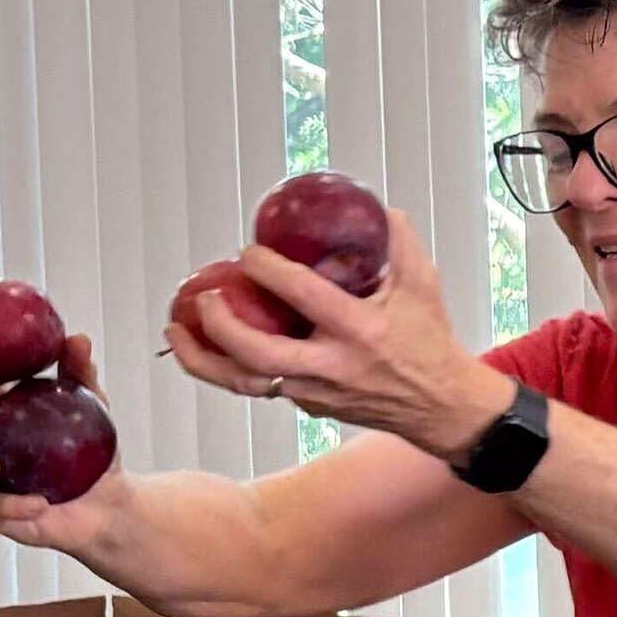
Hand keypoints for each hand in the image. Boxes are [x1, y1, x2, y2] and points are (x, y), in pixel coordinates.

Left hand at [169, 226, 511, 461]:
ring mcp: (316, 393)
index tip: (248, 252)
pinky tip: (206, 348)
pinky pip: (257, 388)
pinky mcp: (308, 407)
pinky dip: (227, 369)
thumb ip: (400, 243)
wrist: (441, 408)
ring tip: (175, 333)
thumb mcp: (425, 286)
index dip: (268, 270)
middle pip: (258, 354)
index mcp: (361, 330)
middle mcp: (332, 366)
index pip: (304, 296)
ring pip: (245, 383)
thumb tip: (377, 208)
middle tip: (203, 298)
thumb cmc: (432, 344)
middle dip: (221, 326)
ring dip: (203, 360)